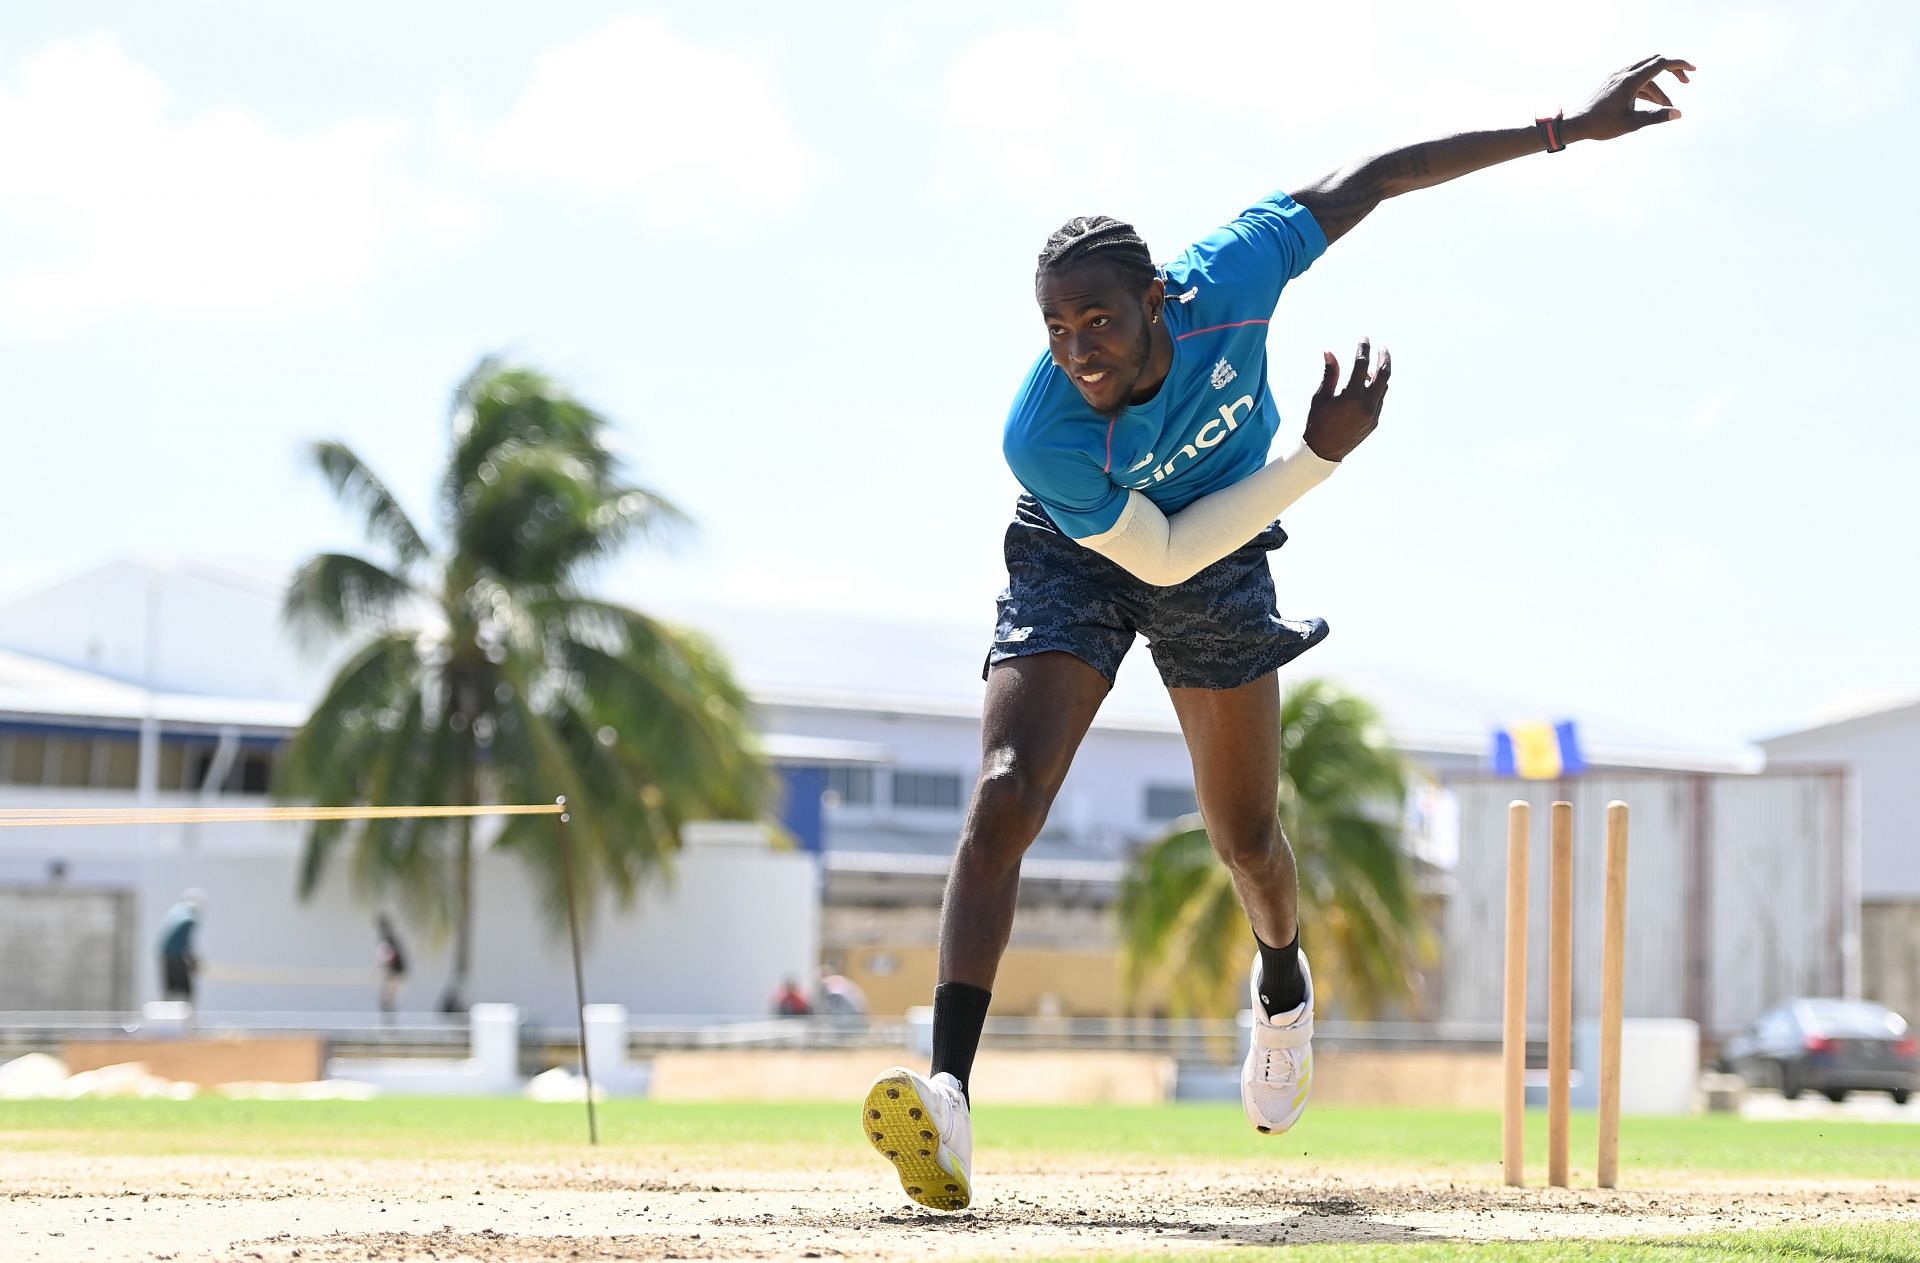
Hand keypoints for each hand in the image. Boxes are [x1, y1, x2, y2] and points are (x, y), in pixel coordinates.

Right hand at [1302, 339, 1388, 461]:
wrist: (1322, 452)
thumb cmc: (1316, 423)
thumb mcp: (1320, 397)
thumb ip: (1330, 374)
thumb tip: (1329, 352)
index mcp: (1351, 396)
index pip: (1362, 364)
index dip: (1364, 348)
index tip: (1364, 338)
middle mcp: (1366, 404)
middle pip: (1384, 374)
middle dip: (1384, 357)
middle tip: (1382, 347)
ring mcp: (1373, 414)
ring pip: (1383, 387)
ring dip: (1380, 375)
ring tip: (1371, 367)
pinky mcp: (1374, 422)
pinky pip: (1380, 400)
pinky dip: (1376, 389)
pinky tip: (1367, 386)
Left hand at [1568, 55, 1694, 142]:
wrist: (1576, 124)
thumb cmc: (1601, 125)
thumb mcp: (1632, 123)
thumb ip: (1656, 117)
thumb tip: (1678, 113)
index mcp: (1631, 80)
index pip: (1660, 63)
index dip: (1679, 64)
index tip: (1692, 70)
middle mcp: (1624, 74)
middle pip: (1655, 62)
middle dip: (1673, 70)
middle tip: (1686, 81)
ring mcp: (1617, 77)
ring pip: (1646, 74)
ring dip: (1659, 87)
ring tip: (1668, 105)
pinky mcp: (1613, 83)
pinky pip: (1636, 80)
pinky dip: (1647, 88)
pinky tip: (1653, 102)